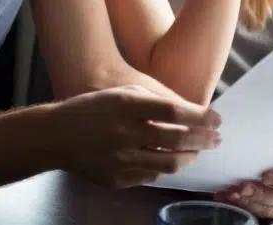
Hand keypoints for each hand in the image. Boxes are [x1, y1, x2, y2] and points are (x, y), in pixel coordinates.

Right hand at [53, 85, 221, 187]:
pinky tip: (171, 159)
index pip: (175, 113)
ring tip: (198, 151)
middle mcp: (124, 134)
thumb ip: (153, 99)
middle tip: (216, 138)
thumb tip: (189, 110)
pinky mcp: (117, 179)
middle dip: (203, 139)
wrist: (55, 136)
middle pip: (177, 140)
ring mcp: (120, 160)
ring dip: (190, 157)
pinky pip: (152, 176)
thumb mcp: (120, 92)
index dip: (201, 117)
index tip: (216, 118)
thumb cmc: (91, 109)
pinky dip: (166, 167)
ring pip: (169, 163)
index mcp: (126, 107)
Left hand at [215, 160, 272, 218]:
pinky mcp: (271, 211)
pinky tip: (228, 196)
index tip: (267, 177)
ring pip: (268, 209)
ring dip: (248, 201)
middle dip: (261, 194)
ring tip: (233, 193)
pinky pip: (256, 212)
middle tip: (244, 187)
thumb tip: (258, 135)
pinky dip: (240, 204)